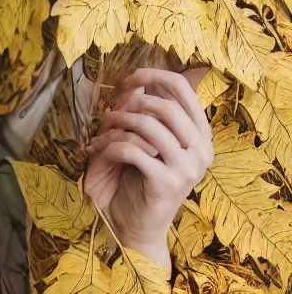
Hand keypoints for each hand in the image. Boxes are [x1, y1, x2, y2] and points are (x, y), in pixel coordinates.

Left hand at [84, 68, 212, 270]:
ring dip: (115, 124)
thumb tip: (135, 80)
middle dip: (129, 102)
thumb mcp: (145, 137)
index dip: (152, 75)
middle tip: (109, 113)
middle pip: (164, 104)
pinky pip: (132, 149)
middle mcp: (202, 150)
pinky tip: (98, 151)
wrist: (134, 224)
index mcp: (200, 134)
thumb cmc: (136, 175)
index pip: (183, 88)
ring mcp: (188, 168)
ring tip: (100, 133)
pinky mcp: (167, 183)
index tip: (127, 79)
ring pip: (146, 124)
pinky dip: (108, 145)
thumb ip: (147, 110)